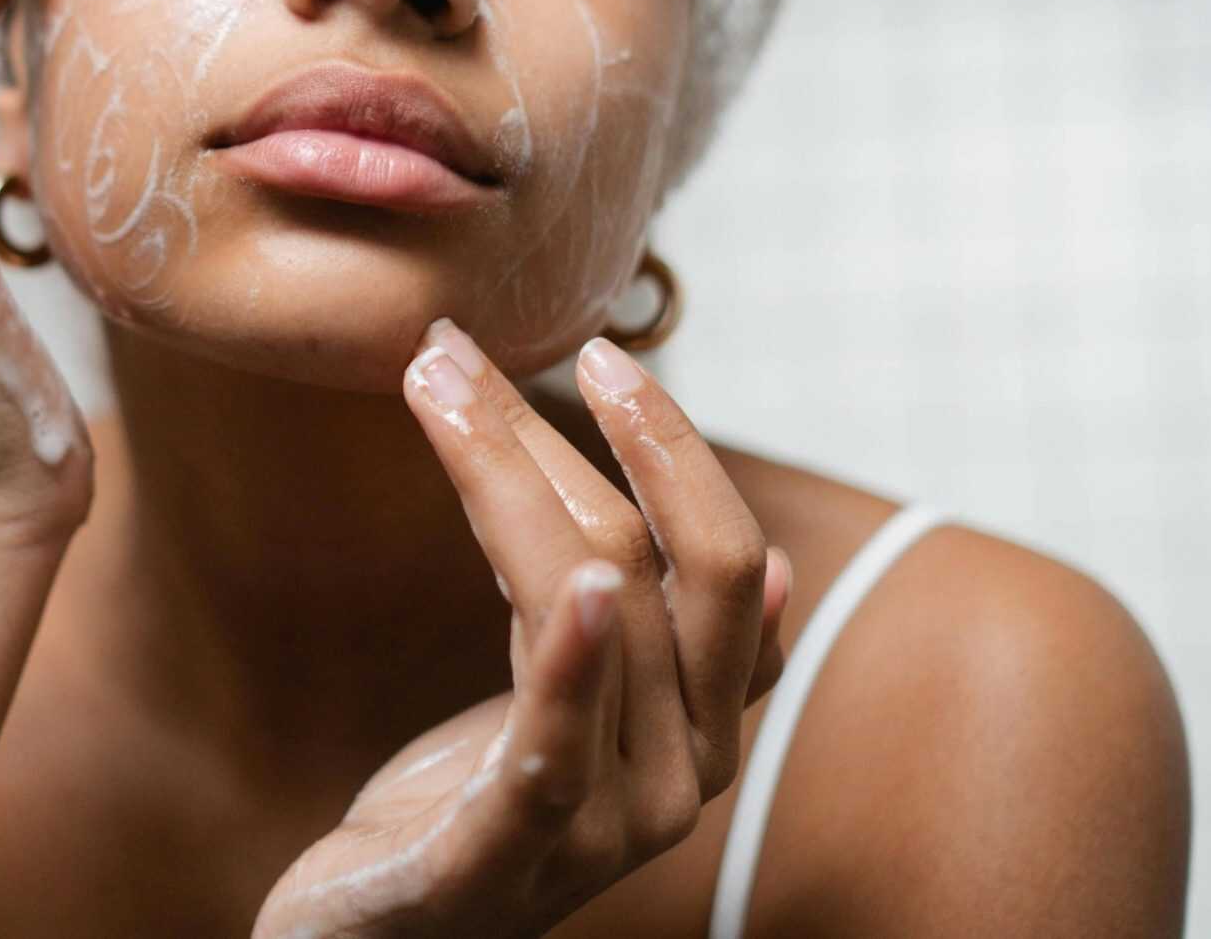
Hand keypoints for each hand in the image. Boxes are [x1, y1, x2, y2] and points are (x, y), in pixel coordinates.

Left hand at [251, 319, 793, 938]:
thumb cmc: (465, 813)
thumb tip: (774, 562)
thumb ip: (637, 628)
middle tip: (458, 347)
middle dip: (571, 438)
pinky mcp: (501, 865)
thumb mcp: (561, 702)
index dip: (672, 449)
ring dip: (509, 477)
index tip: (602, 353)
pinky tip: (579, 587)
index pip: (722, 559)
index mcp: (700, 729)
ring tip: (435, 385)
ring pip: (596, 613)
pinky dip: (574, 662)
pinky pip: (555, 751)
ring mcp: (603, 830)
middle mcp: (680, 780)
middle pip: (658, 567)